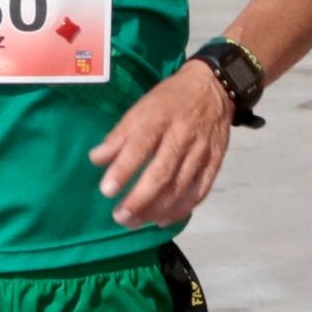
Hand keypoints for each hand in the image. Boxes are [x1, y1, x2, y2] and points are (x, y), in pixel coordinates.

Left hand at [88, 63, 232, 228]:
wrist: (212, 89)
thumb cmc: (168, 100)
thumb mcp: (141, 108)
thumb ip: (119, 135)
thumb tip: (96, 159)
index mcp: (159, 119)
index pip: (140, 147)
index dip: (123, 170)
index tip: (107, 191)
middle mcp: (181, 137)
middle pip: (162, 174)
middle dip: (140, 199)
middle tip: (120, 217)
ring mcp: (201, 152)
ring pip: (180, 187)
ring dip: (158, 209)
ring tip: (136, 222)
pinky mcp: (215, 162)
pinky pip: (200, 191)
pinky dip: (182, 209)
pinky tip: (164, 220)